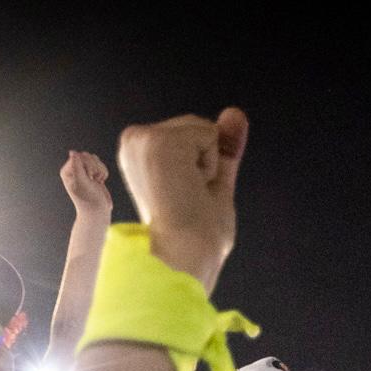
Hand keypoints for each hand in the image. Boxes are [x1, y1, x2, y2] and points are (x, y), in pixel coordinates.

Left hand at [58, 149, 112, 217]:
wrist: (98, 212)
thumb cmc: (89, 199)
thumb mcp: (82, 182)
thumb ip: (77, 166)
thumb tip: (72, 152)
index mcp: (67, 171)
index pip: (80, 156)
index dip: (88, 165)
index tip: (89, 178)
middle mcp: (74, 170)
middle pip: (88, 155)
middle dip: (95, 168)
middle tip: (93, 180)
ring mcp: (84, 171)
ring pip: (95, 159)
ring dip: (100, 170)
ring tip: (97, 181)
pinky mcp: (93, 174)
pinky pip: (100, 164)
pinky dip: (104, 172)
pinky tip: (100, 182)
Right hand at [116, 106, 247, 288]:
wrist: (185, 258)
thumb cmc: (195, 236)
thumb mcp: (213, 183)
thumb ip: (222, 148)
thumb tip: (235, 112)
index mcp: (140, 152)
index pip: (194, 135)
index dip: (205, 167)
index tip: (188, 197)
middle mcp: (134, 140)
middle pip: (200, 125)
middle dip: (209, 162)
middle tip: (191, 197)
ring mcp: (143, 138)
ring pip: (205, 128)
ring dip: (209, 165)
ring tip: (188, 194)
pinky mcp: (158, 141)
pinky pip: (209, 134)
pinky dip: (210, 165)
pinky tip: (189, 187)